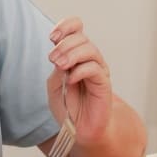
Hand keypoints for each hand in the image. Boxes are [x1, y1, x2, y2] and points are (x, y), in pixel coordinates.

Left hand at [46, 17, 112, 144]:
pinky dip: (81, 71)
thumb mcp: (54, 85)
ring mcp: (98, 70)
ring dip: (72, 54)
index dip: (66, 26)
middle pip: (81, 38)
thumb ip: (57, 69)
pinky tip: (71, 80)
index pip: (77, 28)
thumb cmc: (68, 106)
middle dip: (64, 45)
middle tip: (53, 59)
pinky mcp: (104, 83)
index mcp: (76, 55)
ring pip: (90, 49)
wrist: (79, 130)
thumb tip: (62, 56)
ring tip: (60, 66)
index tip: (52, 37)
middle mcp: (89, 59)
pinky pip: (95, 69)